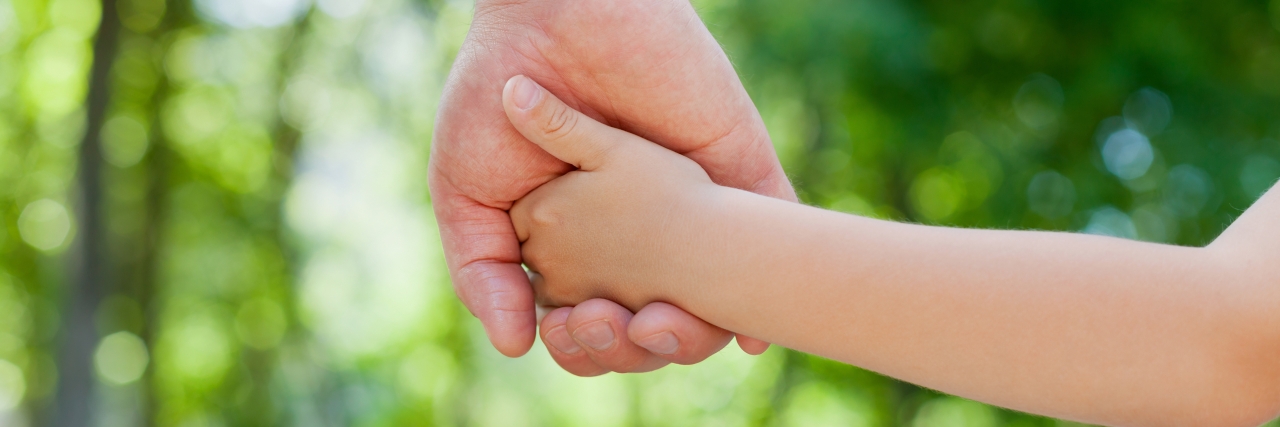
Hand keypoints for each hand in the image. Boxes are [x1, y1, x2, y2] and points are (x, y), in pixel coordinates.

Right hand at [429, 0, 794, 373]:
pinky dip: (763, 287)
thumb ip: (482, 270)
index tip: (566, 331)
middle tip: (609, 323)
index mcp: (582, 245)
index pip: (593, 323)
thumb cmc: (497, 92)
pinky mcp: (736, 166)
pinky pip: (766, 231)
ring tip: (659, 326)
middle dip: (634, 345)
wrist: (552, 13)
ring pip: (714, 296)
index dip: (584, 344)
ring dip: (693, 335)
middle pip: (652, 323)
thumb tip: (515, 346)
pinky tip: (746, 333)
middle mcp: (643, 234)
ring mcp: (693, 202)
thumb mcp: (466, 191)